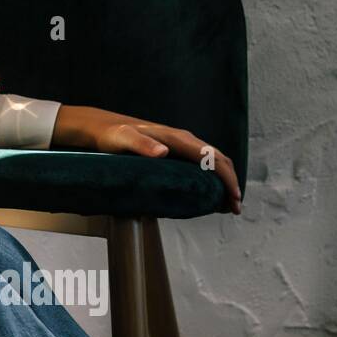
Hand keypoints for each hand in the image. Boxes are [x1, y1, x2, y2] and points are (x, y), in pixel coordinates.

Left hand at [53, 105, 241, 213]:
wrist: (102, 127)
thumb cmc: (111, 135)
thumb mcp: (122, 139)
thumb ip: (140, 145)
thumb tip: (163, 152)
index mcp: (176, 138)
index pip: (211, 157)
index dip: (226, 177)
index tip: (233, 198)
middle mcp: (182, 139)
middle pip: (218, 159)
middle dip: (230, 182)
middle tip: (234, 208)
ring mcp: (179, 145)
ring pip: (212, 161)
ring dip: (223, 181)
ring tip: (227, 205)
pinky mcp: (174, 151)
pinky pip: (199, 163)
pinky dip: (211, 178)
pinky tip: (210, 194)